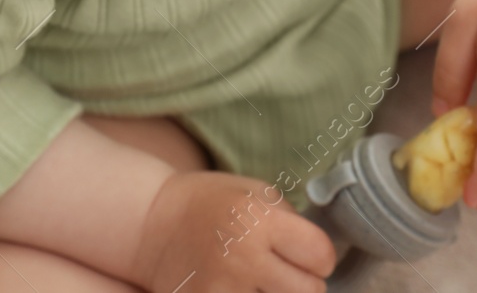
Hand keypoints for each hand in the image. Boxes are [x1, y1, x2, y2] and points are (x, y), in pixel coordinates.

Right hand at [129, 169, 337, 292]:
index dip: (321, 257)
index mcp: (260, 220)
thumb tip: (323, 256)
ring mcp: (222, 290)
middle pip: (309, 292)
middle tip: (288, 273)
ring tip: (265, 283)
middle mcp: (243, 258)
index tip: (309, 255)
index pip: (321, 255)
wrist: (153, 224)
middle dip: (306, 284)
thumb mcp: (257, 193)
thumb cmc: (211, 203)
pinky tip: (246, 290)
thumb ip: (291, 222)